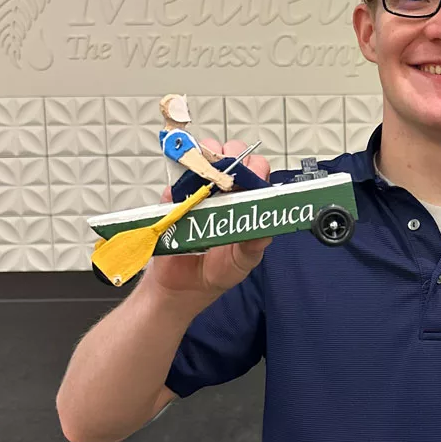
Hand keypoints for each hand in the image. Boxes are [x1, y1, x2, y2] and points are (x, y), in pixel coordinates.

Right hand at [143, 139, 273, 299]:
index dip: (254, 168)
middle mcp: (225, 191)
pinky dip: (179, 179)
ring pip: (204, 157)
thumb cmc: (218, 270)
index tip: (248, 177)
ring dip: (204, 158)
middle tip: (225, 171)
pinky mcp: (174, 198)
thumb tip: (266, 232)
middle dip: (230, 155)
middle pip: (232, 155)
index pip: (257, 171)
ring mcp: (199, 191)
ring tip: (204, 176)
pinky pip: (175, 179)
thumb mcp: (243, 260)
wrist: (183, 286)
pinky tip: (181, 192)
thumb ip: (255, 244)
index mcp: (247, 201)